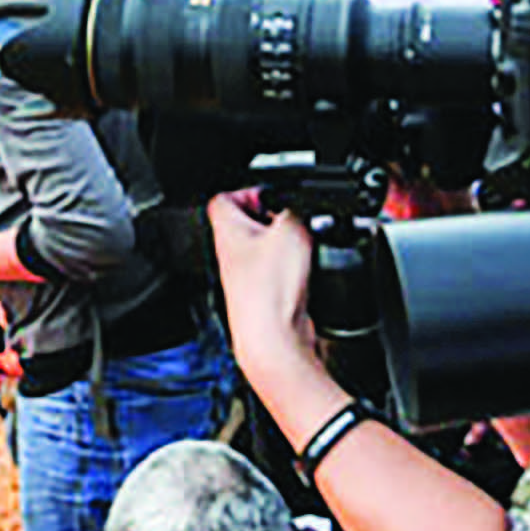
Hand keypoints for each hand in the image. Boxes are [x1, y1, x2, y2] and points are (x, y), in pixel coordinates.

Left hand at [206, 189, 318, 358]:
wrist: (274, 340)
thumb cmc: (269, 292)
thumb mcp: (291, 230)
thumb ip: (295, 209)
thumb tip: (300, 204)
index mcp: (227, 232)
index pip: (223, 198)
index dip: (248, 190)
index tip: (272, 195)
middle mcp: (232, 255)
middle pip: (247, 224)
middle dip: (273, 218)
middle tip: (292, 220)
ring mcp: (247, 278)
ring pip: (265, 249)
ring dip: (285, 244)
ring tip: (302, 246)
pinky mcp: (265, 297)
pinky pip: (279, 273)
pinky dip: (293, 269)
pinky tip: (306, 272)